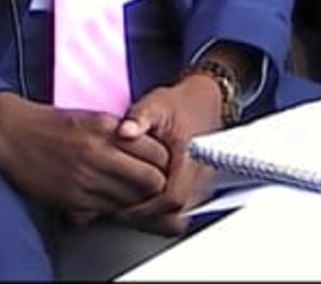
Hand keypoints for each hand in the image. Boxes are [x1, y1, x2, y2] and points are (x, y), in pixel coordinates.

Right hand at [0, 91, 168, 215]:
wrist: (10, 133)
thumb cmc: (48, 124)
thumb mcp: (89, 117)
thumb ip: (119, 133)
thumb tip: (149, 150)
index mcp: (104, 128)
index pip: (156, 152)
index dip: (162, 160)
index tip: (158, 162)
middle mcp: (98, 153)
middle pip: (151, 180)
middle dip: (155, 182)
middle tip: (149, 180)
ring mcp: (85, 178)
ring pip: (133, 200)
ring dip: (136, 198)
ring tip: (130, 191)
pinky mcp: (74, 198)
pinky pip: (110, 210)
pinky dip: (116, 207)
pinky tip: (110, 197)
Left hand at [102, 76, 223, 234]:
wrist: (202, 102)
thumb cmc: (179, 105)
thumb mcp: (156, 104)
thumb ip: (139, 117)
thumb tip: (124, 131)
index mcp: (191, 157)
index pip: (173, 197)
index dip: (147, 208)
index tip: (123, 208)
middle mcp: (201, 175)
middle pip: (176, 213)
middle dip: (147, 217)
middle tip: (118, 213)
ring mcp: (202, 183)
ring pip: (179, 215)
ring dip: (153, 216)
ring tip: (125, 211)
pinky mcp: (197, 187)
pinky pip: (180, 209)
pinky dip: (160, 212)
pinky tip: (139, 205)